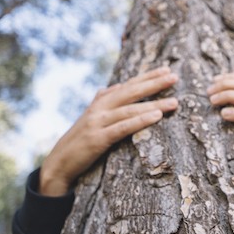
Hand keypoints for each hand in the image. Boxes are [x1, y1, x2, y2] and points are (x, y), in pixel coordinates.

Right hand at [39, 66, 178, 195]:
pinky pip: (123, 128)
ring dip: (154, 104)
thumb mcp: (89, 118)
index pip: (128, 85)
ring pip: (130, 110)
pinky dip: (140, 121)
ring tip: (174, 102)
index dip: (147, 76)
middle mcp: (99, 108)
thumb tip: (112, 87)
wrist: (58, 163)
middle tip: (174, 77)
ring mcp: (98, 123)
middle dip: (154, 83)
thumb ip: (101, 102)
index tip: (166, 69)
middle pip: (131, 92)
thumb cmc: (78, 140)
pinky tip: (156, 116)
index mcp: (100, 102)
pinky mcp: (98, 140)